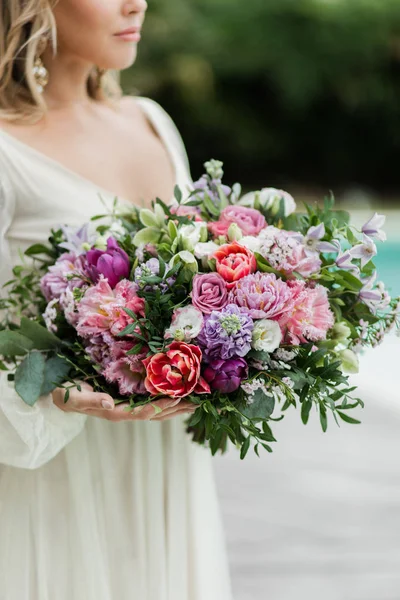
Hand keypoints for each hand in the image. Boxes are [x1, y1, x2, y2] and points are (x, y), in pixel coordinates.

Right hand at [51, 382, 196, 421]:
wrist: (59, 394)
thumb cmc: (66, 394)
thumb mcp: (74, 397)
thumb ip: (91, 400)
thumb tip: (109, 403)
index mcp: (114, 412)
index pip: (143, 412)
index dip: (161, 406)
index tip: (179, 398)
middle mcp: (124, 412)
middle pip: (155, 414)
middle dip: (176, 409)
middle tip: (198, 402)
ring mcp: (126, 407)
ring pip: (156, 410)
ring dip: (175, 406)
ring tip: (195, 401)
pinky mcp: (127, 400)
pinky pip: (150, 402)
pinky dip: (166, 399)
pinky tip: (177, 394)